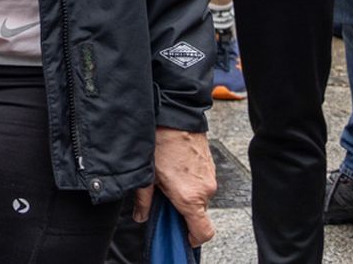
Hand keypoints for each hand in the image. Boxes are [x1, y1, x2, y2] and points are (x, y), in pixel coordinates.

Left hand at [132, 127, 216, 246]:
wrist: (175, 115)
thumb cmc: (160, 142)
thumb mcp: (146, 175)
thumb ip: (144, 200)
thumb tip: (141, 215)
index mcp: (190, 197)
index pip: (203, 232)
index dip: (193, 238)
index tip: (182, 235)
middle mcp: (205, 190)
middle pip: (198, 214)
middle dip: (182, 211)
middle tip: (164, 199)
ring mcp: (210, 178)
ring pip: (199, 197)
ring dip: (186, 194)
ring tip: (167, 179)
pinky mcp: (211, 167)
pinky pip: (202, 184)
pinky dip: (190, 183)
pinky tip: (175, 169)